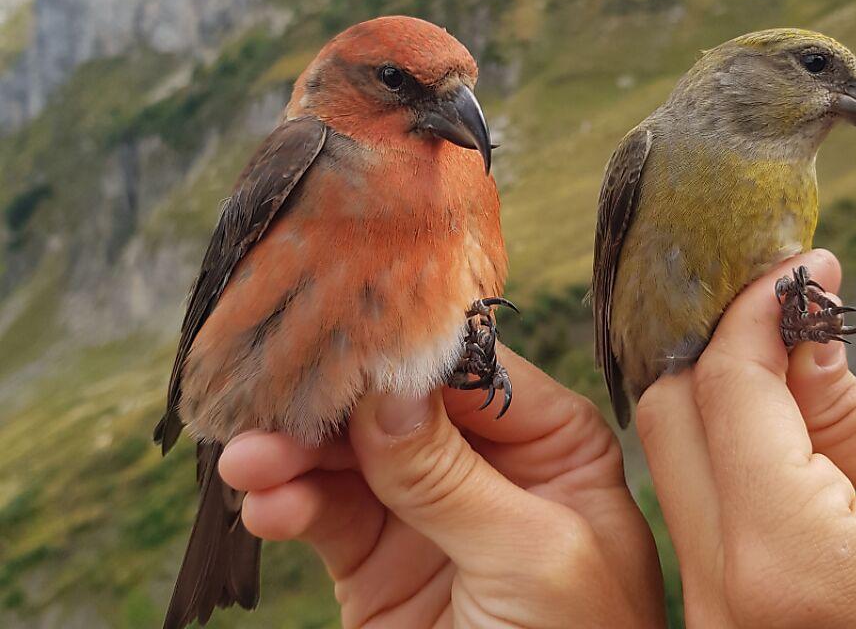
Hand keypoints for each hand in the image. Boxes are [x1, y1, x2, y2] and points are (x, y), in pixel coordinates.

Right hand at [220, 345, 664, 627]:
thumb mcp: (533, 559)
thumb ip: (454, 477)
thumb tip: (387, 392)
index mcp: (553, 442)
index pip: (471, 372)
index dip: (405, 357)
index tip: (341, 344)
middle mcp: (488, 464)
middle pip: (398, 407)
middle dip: (336, 407)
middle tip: (274, 407)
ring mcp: (427, 511)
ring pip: (350, 457)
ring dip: (295, 454)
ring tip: (249, 462)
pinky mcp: (376, 562)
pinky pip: (325, 515)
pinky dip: (290, 506)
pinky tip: (267, 507)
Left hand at [638, 249, 855, 627]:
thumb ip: (852, 406)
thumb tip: (793, 328)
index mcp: (788, 556)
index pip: (727, 389)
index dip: (756, 311)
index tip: (799, 270)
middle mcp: (725, 595)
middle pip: (670, 420)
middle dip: (726, 349)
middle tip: (788, 314)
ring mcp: (715, 619)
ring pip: (674, 466)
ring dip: (723, 403)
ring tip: (797, 373)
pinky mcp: (723, 624)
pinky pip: (699, 516)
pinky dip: (730, 460)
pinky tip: (788, 438)